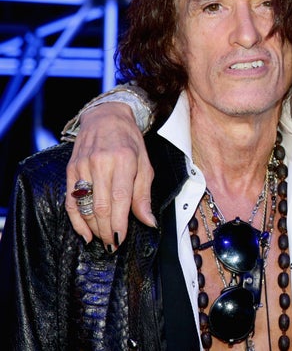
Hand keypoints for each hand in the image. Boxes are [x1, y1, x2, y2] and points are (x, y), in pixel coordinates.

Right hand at [65, 102, 155, 249]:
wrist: (106, 117)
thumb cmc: (130, 142)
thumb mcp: (145, 164)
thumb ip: (144, 195)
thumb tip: (148, 222)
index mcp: (124, 160)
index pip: (120, 199)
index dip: (119, 223)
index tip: (121, 240)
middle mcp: (101, 163)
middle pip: (101, 206)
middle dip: (106, 230)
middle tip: (112, 246)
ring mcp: (82, 166)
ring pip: (84, 205)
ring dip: (93, 228)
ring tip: (102, 241)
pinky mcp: (70, 169)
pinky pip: (70, 199)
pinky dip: (76, 219)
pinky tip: (84, 233)